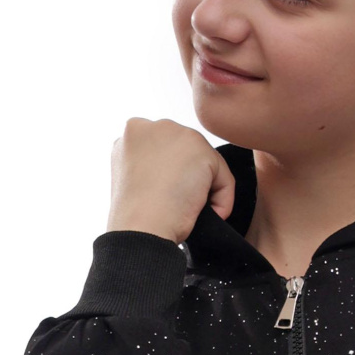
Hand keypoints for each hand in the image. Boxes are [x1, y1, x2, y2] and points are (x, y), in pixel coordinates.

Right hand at [107, 117, 236, 244]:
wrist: (140, 229)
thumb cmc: (136, 217)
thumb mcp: (135, 181)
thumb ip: (152, 165)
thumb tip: (178, 172)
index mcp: (131, 134)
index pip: (164, 151)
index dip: (169, 179)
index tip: (167, 199)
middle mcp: (152, 125)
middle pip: (186, 153)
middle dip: (188, 180)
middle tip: (180, 206)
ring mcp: (176, 133)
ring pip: (205, 164)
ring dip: (203, 191)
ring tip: (189, 211)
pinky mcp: (200, 148)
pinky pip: (223, 178)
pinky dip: (221, 201)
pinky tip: (203, 213)